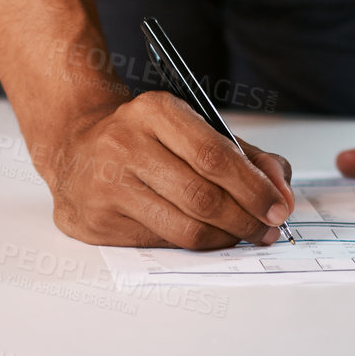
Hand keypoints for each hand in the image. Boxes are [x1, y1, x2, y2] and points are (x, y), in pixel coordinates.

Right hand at [38, 90, 294, 248]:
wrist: (74, 147)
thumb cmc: (144, 140)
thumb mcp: (192, 128)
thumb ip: (245, 156)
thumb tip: (280, 191)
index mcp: (154, 111)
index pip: (214, 156)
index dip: (254, 188)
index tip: (279, 207)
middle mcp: (124, 144)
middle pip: (202, 197)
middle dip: (245, 220)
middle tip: (266, 230)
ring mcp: (106, 184)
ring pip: (184, 228)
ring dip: (224, 239)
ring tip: (240, 235)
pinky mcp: (96, 220)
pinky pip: (161, 243)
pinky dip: (191, 245)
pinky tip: (203, 236)